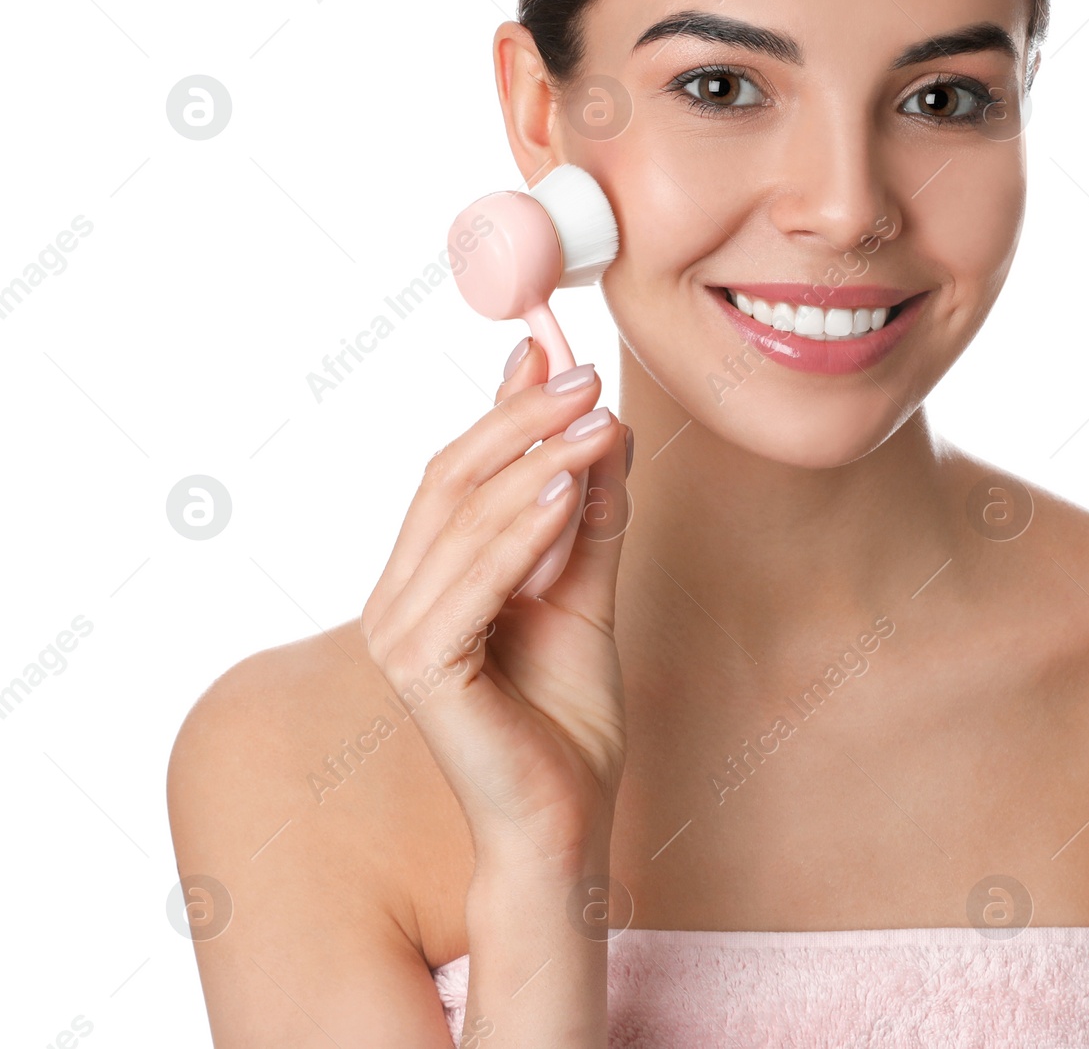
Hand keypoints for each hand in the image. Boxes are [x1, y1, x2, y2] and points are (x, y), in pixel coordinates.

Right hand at [361, 340, 630, 873]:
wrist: (566, 819)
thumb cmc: (567, 714)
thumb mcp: (586, 589)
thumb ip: (591, 514)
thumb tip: (608, 424)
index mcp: (425, 578)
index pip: (455, 471)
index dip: (501, 407)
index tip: (551, 350)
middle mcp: (399, 600)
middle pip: (449, 480)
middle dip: (520, 420)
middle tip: (586, 379)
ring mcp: (400, 636)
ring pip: (463, 518)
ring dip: (536, 461)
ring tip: (597, 422)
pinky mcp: (423, 671)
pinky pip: (474, 582)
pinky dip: (523, 530)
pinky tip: (569, 489)